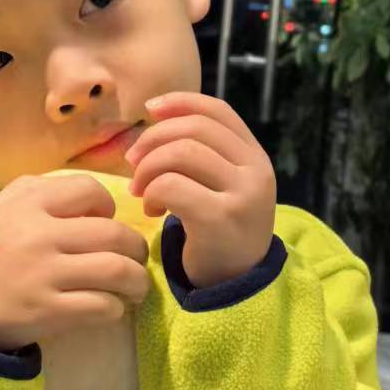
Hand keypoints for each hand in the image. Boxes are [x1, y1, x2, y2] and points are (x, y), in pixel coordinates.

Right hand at [0, 172, 150, 353]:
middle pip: (115, 233)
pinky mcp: (48, 311)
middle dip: (135, 249)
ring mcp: (44, 274)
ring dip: (137, 281)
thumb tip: (92, 197)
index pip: (90, 189)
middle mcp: (38, 234)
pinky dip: (116, 308)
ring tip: (134, 287)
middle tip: (134, 260)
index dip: (109, 207)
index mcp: (27, 202)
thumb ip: (39, 192)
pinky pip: (104, 306)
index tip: (105, 224)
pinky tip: (110, 309)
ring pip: (118, 270)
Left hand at [124, 91, 276, 288]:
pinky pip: (172, 186)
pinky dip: (151, 192)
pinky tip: (151, 210)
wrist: (234, 287)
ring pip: (181, 153)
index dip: (180, 102)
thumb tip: (155, 112)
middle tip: (133, 164)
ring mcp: (243, 194)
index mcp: (255, 157)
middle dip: (153, 140)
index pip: (217, 111)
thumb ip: (200, 151)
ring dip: (148, 168)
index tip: (149, 110)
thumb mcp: (219, 185)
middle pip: (193, 129)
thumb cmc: (217, 231)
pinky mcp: (221, 219)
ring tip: (141, 191)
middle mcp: (256, 171)